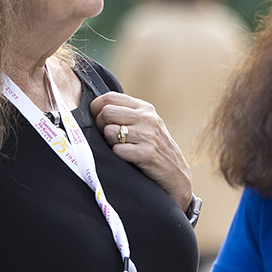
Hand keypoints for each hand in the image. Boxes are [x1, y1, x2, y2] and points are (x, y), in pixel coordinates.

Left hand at [90, 91, 195, 213]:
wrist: (176, 174)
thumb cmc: (153, 148)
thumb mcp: (145, 124)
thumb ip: (126, 113)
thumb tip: (96, 109)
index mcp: (145, 108)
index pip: (110, 97)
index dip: (96, 108)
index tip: (97, 120)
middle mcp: (147, 118)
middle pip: (107, 112)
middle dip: (100, 126)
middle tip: (107, 137)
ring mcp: (148, 136)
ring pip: (109, 132)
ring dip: (109, 143)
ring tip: (120, 148)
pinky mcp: (147, 154)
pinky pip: (117, 150)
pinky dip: (117, 156)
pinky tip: (127, 158)